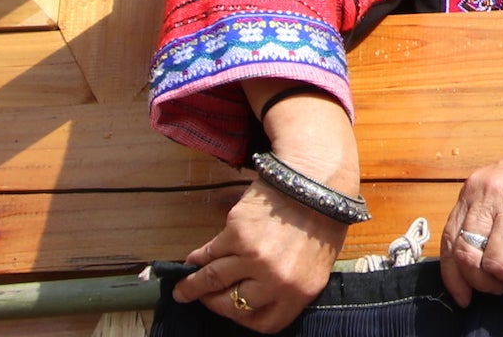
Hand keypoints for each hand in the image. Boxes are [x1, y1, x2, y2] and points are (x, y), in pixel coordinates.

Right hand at [173, 180, 343, 331]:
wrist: (317, 179)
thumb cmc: (320, 219)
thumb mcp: (313, 263)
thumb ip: (287, 284)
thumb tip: (251, 297)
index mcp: (300, 292)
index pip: (265, 322)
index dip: (243, 318)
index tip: (232, 311)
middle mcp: (276, 281)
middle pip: (232, 304)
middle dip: (213, 303)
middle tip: (201, 299)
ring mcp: (254, 258)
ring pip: (214, 279)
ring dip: (193, 285)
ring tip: (183, 289)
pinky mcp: (238, 234)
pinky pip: (210, 253)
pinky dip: (198, 258)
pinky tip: (192, 261)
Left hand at [440, 137, 502, 304]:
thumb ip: (486, 212)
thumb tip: (475, 258)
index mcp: (475, 187)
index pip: (449, 239)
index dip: (452, 275)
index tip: (462, 295)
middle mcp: (490, 195)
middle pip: (467, 256)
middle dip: (481, 282)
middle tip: (498, 288)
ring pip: (496, 264)